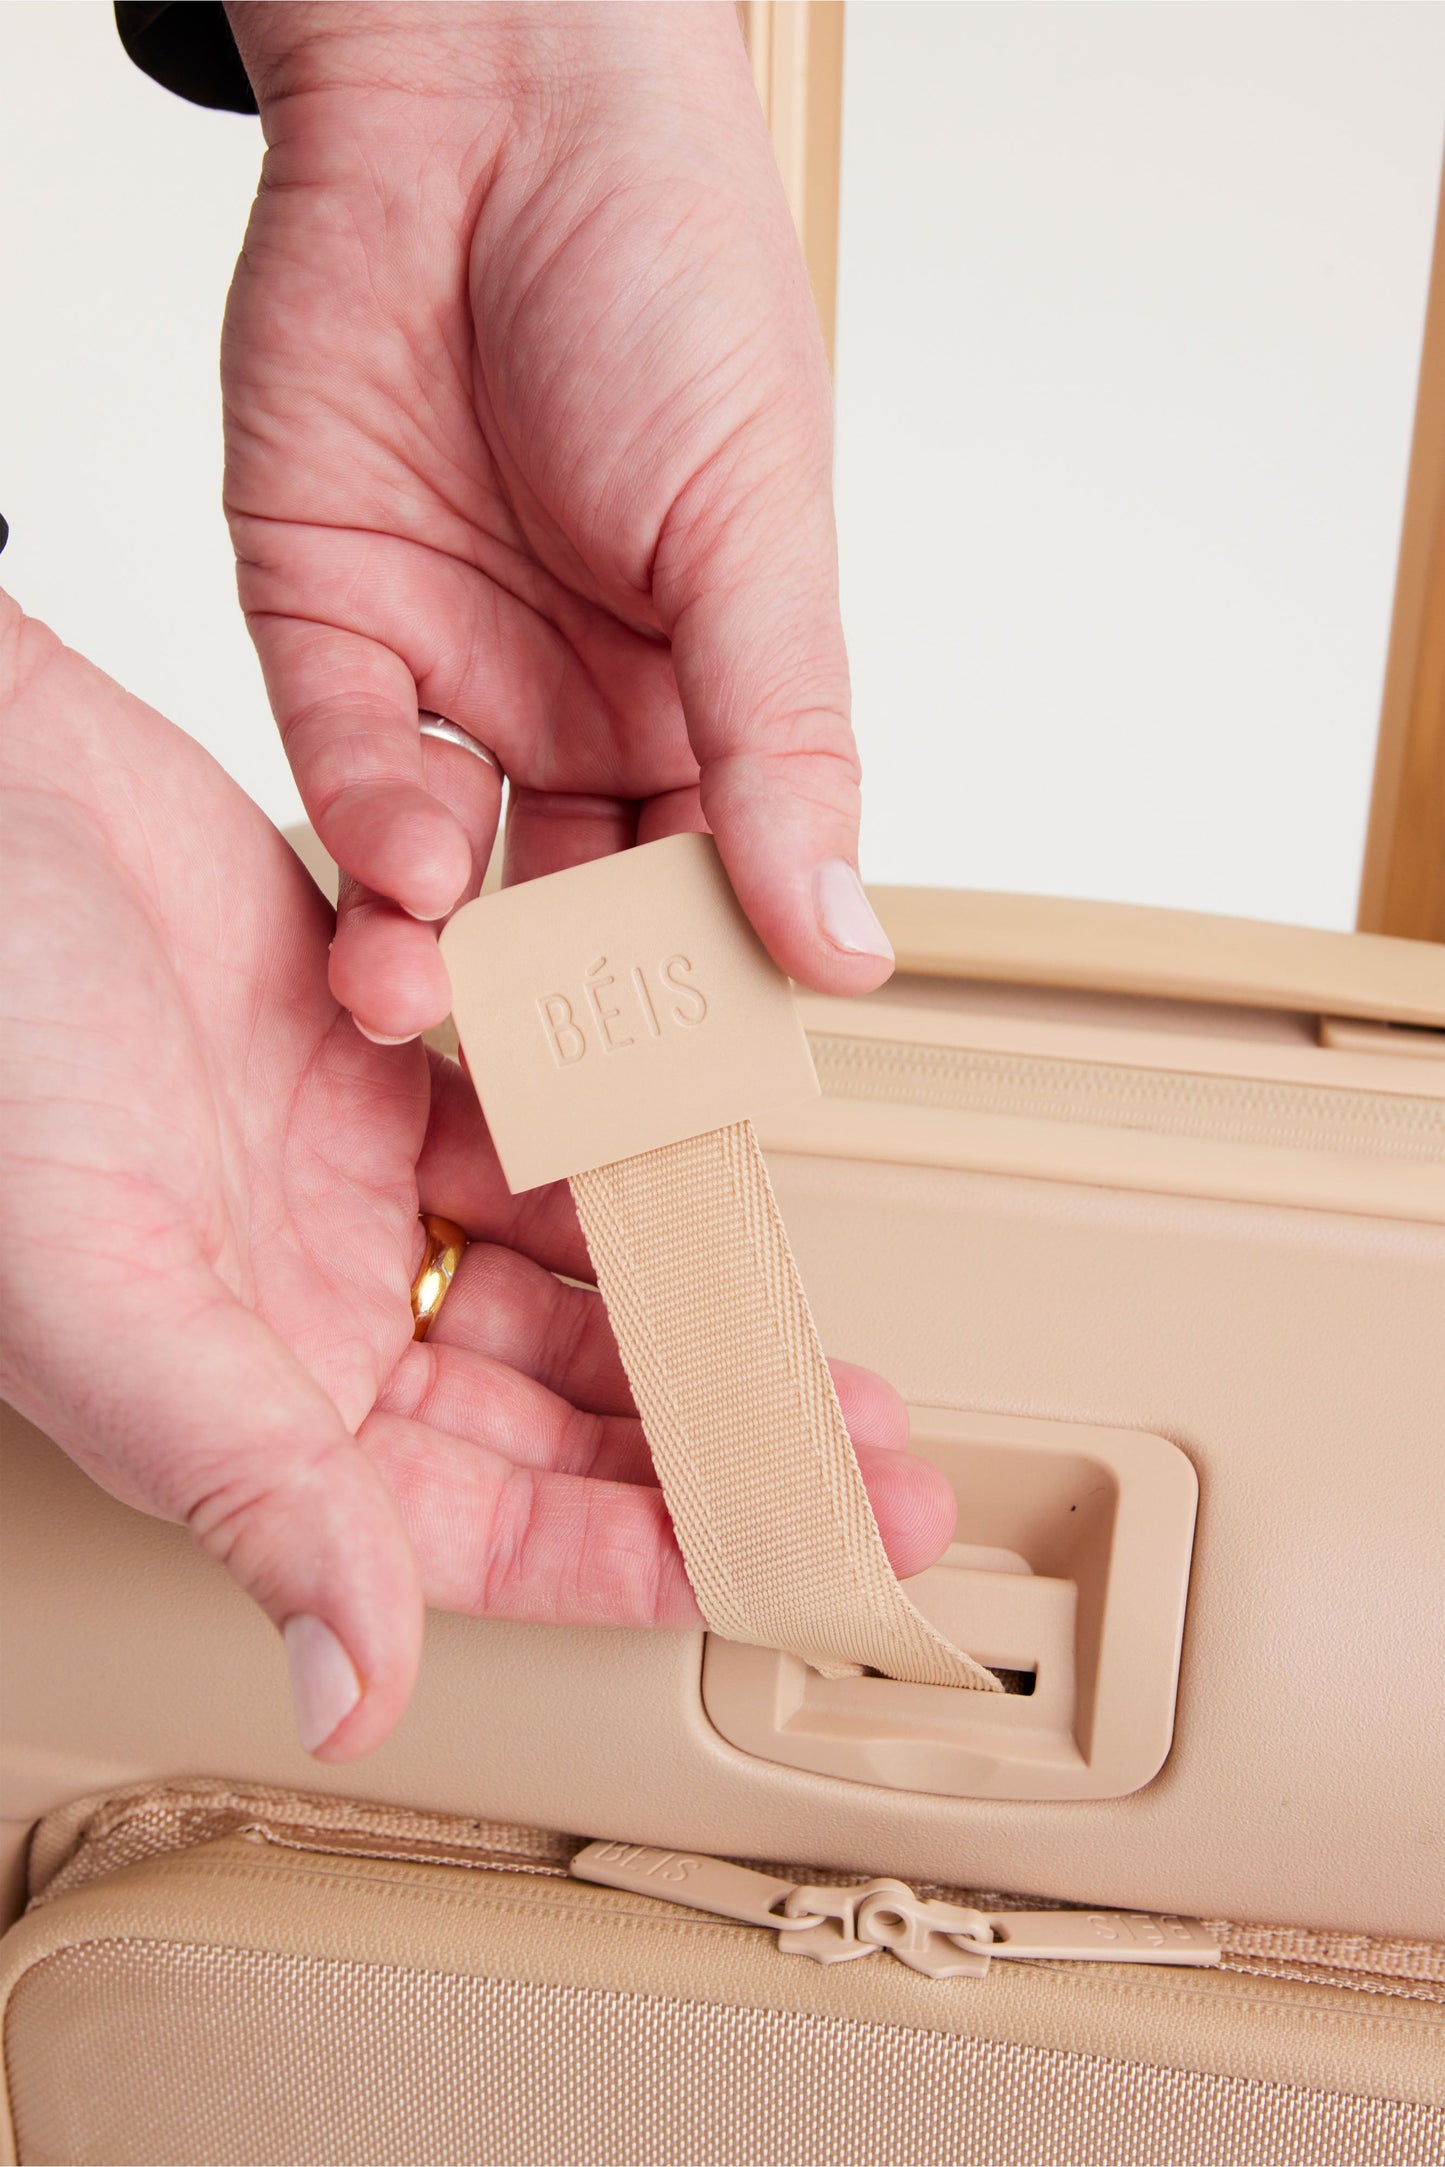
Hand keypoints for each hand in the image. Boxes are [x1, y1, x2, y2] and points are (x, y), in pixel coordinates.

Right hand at [0, 596, 951, 1757]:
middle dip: (710, 1438)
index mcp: (246, 1401)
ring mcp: (344, 1179)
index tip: (790, 1557)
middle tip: (865, 1461)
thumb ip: (249, 1483)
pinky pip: (536, 1122)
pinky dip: (622, 1140)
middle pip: (553, 1412)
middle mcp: (307, 1306)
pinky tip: (708, 1157)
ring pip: (560, 1275)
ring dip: (688, 1303)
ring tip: (818, 1331)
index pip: (485, 1529)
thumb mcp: (105, 1288)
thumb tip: (351, 1692)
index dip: (645, 1554)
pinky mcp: (376, 1052)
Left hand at [222, 0, 895, 1044]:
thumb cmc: (668, 282)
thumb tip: (850, 944)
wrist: (487, 100)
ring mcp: (453, 673)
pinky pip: (346, 765)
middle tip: (554, 1108)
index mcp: (713, 694)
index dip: (706, 1000)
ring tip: (440, 1016)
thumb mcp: (759, 538)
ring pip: (447, 867)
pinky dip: (370, 829)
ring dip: (441, 951)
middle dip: (561, 1010)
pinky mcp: (331, 626)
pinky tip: (401, 874)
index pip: (717, 892)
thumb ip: (786, 752)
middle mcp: (580, 704)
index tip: (696, 1107)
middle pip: (573, 907)